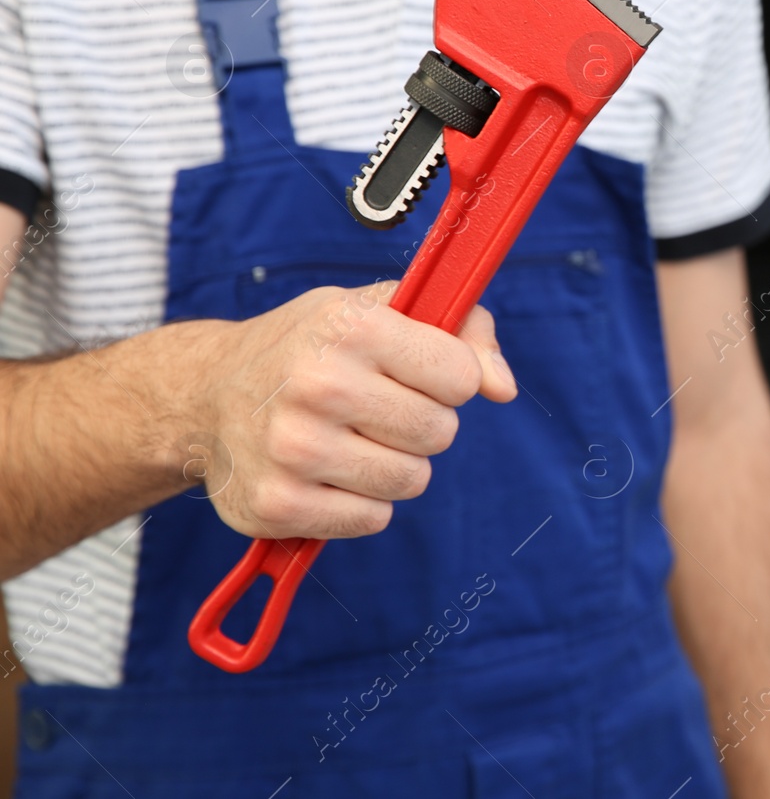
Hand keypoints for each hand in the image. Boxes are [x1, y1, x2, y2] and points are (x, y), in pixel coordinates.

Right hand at [192, 282, 515, 539]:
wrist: (208, 394)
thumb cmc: (316, 347)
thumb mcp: (383, 309)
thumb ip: (464, 331)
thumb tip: (503, 388)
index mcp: (348, 326)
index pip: (460, 376)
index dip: (448, 377)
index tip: (415, 370)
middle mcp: (317, 385)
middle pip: (440, 433)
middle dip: (422, 423)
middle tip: (377, 406)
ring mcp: (292, 449)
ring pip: (411, 480)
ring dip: (394, 464)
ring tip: (351, 437)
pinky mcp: (277, 504)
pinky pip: (373, 518)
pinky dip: (361, 500)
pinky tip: (327, 470)